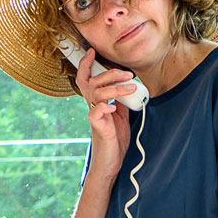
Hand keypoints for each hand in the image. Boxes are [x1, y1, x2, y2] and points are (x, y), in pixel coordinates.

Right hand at [77, 49, 137, 183]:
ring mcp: (95, 118)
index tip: (92, 52)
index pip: (87, 80)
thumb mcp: (121, 117)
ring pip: (97, 94)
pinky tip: (113, 107)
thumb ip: (121, 102)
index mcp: (98, 103)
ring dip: (115, 88)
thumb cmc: (115, 142)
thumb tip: (128, 87)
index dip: (86, 65)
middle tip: (128, 74)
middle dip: (110, 73)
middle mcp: (94, 108)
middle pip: (92, 82)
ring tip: (131, 88)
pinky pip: (95, 113)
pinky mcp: (98, 129)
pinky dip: (104, 107)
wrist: (111, 165)